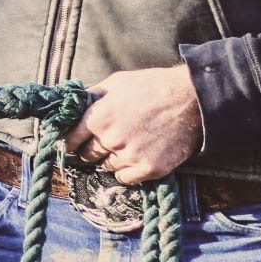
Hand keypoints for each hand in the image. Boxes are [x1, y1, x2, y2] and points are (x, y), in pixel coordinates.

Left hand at [62, 64, 203, 184]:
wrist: (189, 97)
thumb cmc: (150, 86)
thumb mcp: (114, 83)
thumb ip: (91, 97)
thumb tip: (72, 106)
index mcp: (97, 118)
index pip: (72, 139)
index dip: (71, 141)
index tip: (73, 144)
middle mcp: (110, 140)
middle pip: (88, 155)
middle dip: (90, 150)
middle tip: (99, 146)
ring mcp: (130, 156)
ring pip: (106, 167)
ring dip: (109, 160)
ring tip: (122, 148)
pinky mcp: (150, 168)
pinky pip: (125, 179)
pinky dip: (125, 172)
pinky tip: (131, 160)